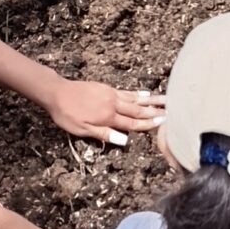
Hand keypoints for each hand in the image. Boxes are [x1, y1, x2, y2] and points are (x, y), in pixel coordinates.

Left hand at [47, 79, 165, 143]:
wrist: (57, 93)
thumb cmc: (67, 114)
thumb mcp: (82, 130)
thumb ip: (104, 134)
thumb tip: (124, 140)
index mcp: (108, 117)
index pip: (133, 122)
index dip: (148, 124)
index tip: (163, 122)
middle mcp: (113, 104)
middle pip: (138, 109)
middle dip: (155, 111)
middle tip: (172, 112)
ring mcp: (111, 94)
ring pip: (135, 99)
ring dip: (151, 100)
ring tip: (166, 100)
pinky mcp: (107, 88)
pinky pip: (127, 92)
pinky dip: (138, 93)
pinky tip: (146, 93)